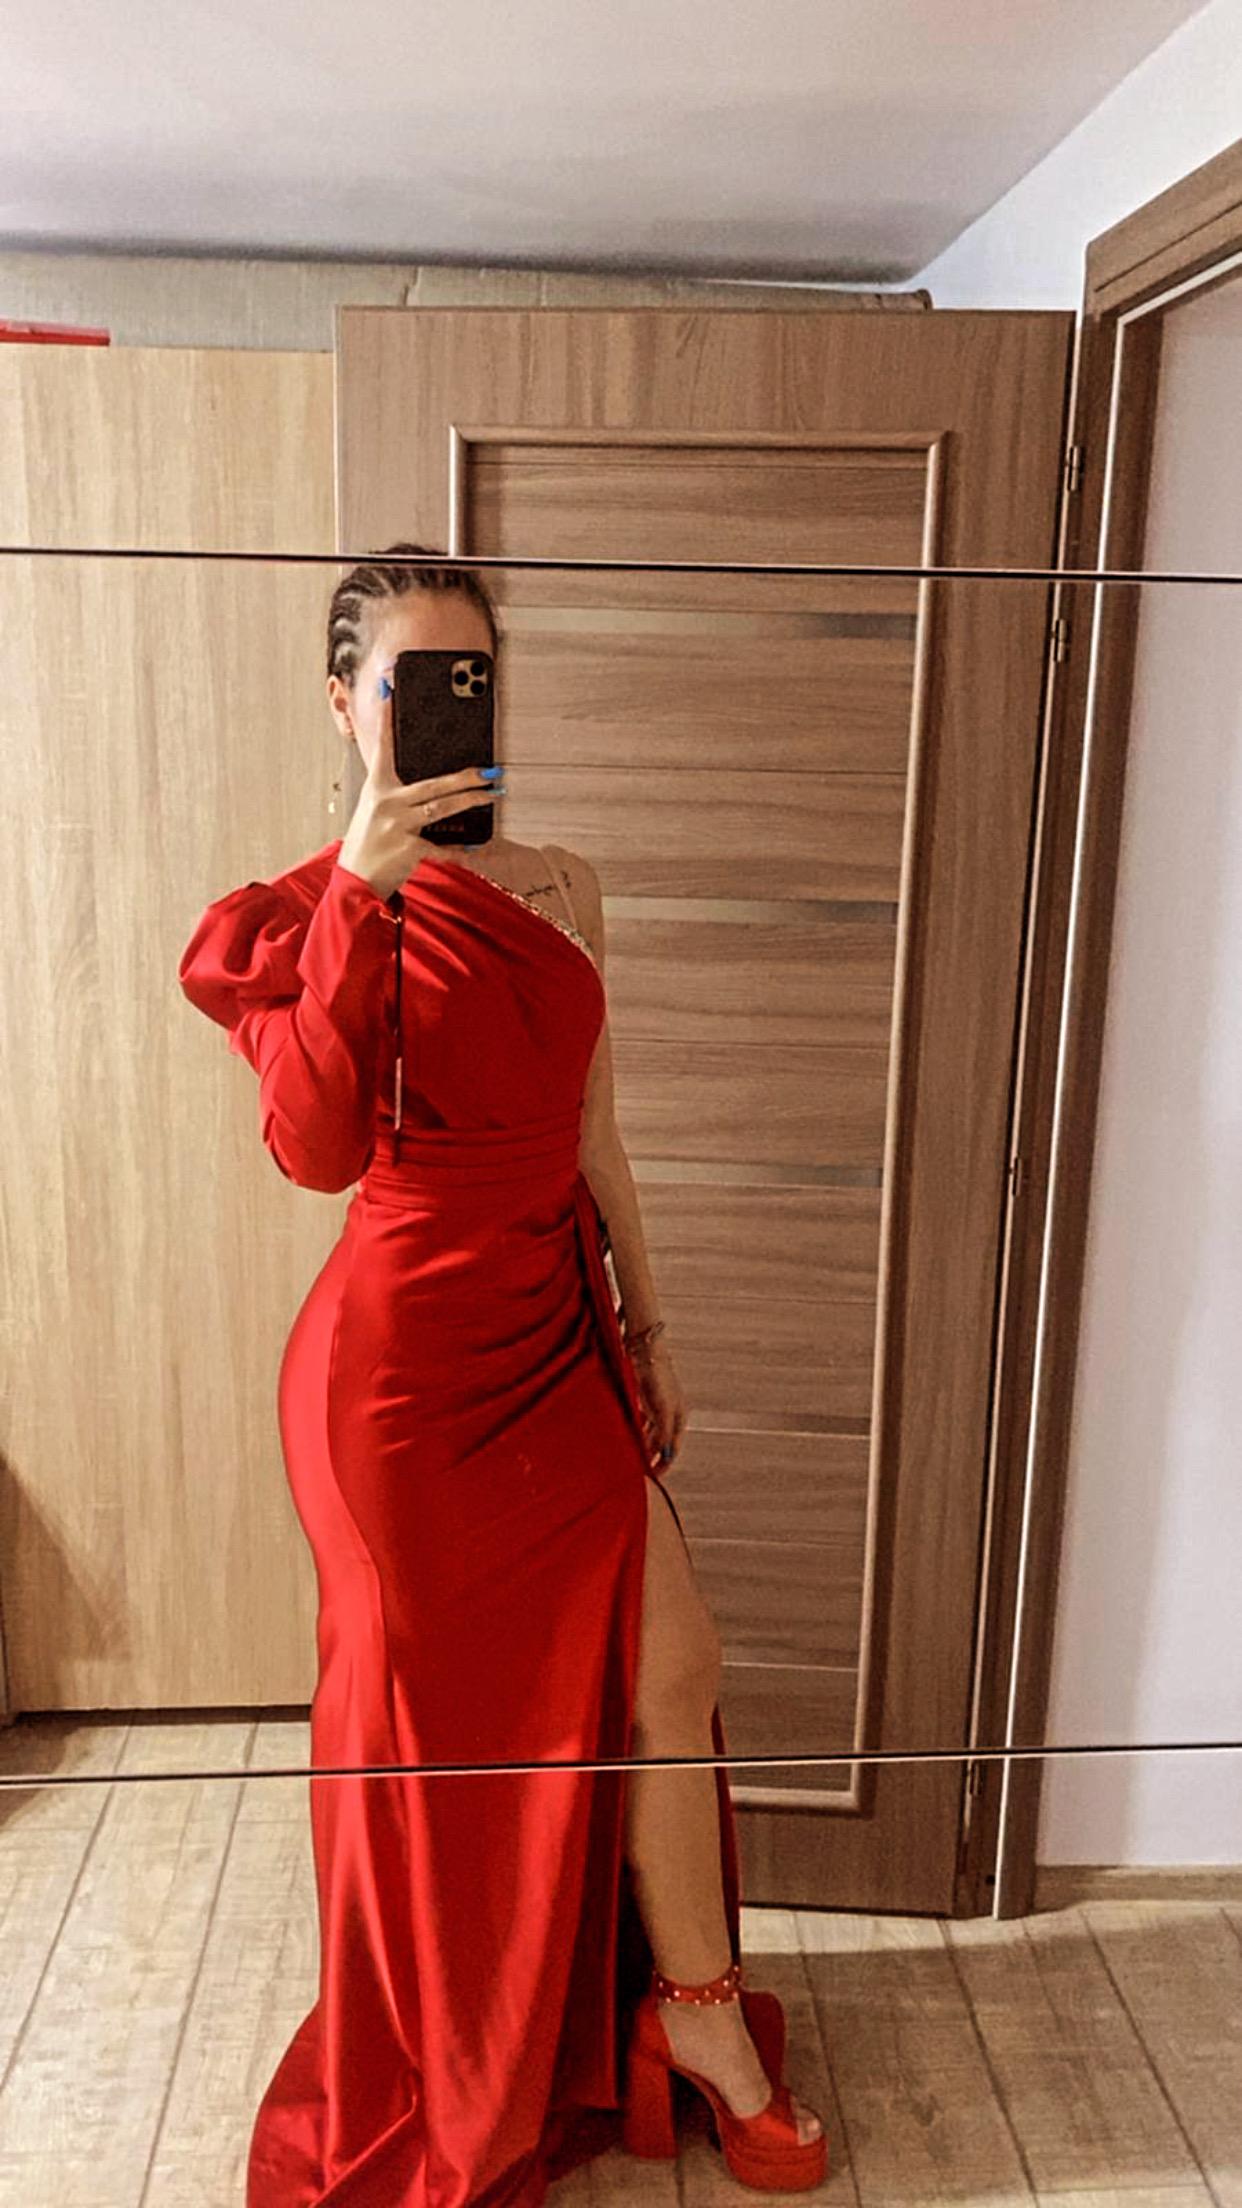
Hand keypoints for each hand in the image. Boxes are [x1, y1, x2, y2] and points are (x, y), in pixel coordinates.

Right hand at [338, 658, 500, 903]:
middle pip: (433, 783)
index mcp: (376, 787)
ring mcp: (398, 826)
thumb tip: (428, 778)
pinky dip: (458, 848)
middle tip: (489, 770)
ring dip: (471, 801)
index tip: (389, 689)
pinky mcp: (408, 849)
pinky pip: (441, 845)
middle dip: (464, 776)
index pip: (382, 746)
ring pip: (443, 808)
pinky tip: (474, 846)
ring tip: (493, 794)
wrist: (356, 880)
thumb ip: (395, 791)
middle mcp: (386, 802)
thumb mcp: (374, 809)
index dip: (385, 717)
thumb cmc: (369, 840)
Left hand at [629, 1337, 686, 1474]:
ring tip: (633, 1457)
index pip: (673, 1447)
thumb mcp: (663, 1408)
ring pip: (651, 1432)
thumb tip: (667, 1455)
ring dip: (644, 1445)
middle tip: (641, 1470)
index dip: (665, 1462)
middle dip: (653, 1456)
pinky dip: (636, 1431)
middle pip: (662, 1441)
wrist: (644, 1350)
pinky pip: (641, 1421)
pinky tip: (627, 1436)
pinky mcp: (644, 1398)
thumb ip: (665, 1432)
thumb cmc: (658, 1377)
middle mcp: (670, 1412)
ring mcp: (657, 1405)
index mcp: (679, 1416)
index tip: (655, 1477)